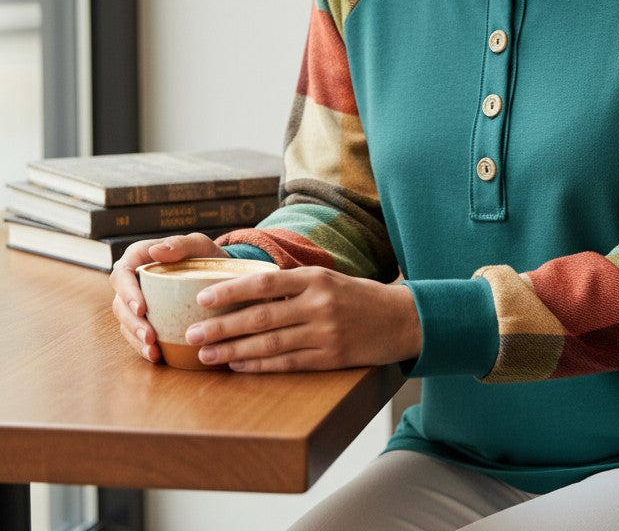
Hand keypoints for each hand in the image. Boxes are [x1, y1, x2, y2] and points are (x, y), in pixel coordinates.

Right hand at [110, 233, 228, 362]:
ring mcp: (137, 301)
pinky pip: (136, 335)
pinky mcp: (145, 319)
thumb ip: (181, 244)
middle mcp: (134, 280)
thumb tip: (156, 251)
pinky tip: (156, 355)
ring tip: (152, 349)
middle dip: (132, 321)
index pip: (123, 273)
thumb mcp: (200, 245)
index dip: (127, 292)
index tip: (141, 308)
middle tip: (149, 336)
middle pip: (120, 302)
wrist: (221, 275)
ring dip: (136, 338)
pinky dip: (143, 346)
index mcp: (141, 257)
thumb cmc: (206, 256)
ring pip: (125, 322)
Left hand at [181, 267, 422, 372]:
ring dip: (233, 350)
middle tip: (191, 334)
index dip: (231, 291)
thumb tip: (245, 291)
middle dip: (221, 327)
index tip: (202, 299)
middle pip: (260, 317)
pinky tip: (238, 366)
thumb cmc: (358, 297)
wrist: (401, 318)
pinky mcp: (331, 358)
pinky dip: (259, 366)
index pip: (264, 283)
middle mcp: (318, 304)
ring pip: (269, 344)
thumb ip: (293, 285)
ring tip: (206, 354)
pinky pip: (287, 364)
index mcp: (315, 278)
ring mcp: (325, 333)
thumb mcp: (328, 280)